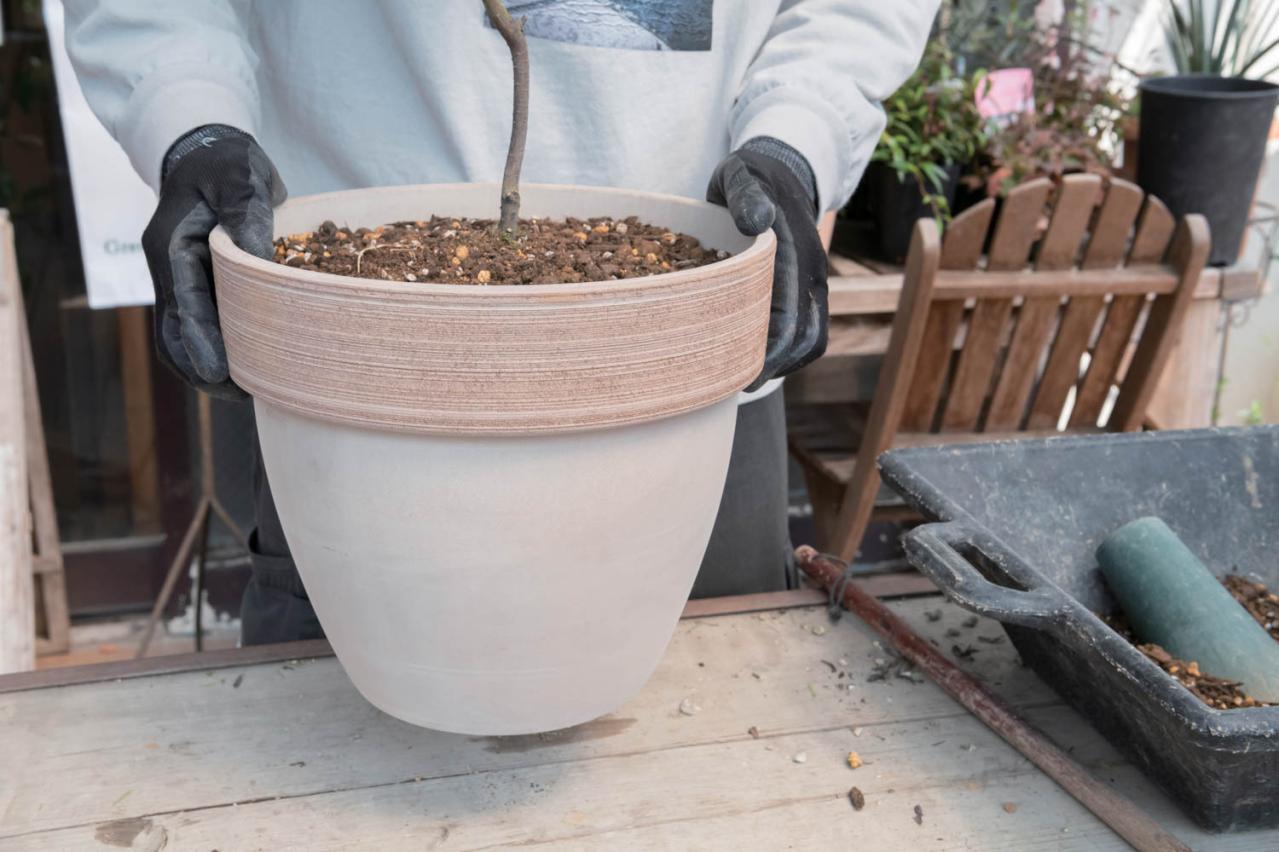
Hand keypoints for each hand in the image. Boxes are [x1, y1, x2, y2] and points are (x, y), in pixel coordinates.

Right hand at [142, 125, 286, 399]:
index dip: (200, 340)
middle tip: (242, 394)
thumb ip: (248, 215)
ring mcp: (178, 280)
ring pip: (181, 337)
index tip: (219, 372)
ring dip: (207, 367)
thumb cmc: (225, 162)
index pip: (183, 302)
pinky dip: (217, 350)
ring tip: (246, 392)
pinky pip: (199, 327)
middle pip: (173, 333)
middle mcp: (168, 269)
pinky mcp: (195, 285)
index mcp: (171, 246)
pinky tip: (250, 367)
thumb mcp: (239, 177)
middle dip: (202, 368)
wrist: (209, 152)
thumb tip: (260, 262)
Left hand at [707, 138, 827, 390]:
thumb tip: (756, 220)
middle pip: (804, 335)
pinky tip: (759, 359)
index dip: (767, 349)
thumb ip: (745, 194)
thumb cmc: (750, 175)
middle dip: (774, 366)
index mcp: (794, 249)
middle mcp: (812, 270)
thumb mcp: (740, 174)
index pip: (787, 314)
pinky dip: (789, 351)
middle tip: (738, 386)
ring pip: (812, 337)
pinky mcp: (809, 287)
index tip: (742, 372)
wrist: (781, 168)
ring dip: (785, 363)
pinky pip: (810, 328)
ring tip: (748, 379)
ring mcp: (813, 280)